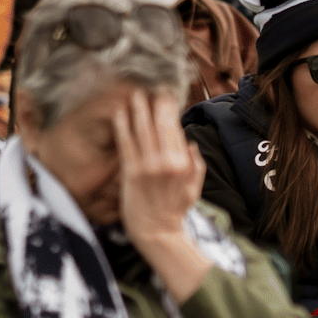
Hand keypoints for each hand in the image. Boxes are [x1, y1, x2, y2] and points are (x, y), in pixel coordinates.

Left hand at [113, 92, 210, 304]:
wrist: (156, 231)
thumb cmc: (175, 209)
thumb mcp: (195, 187)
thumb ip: (196, 164)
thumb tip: (191, 143)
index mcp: (184, 163)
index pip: (176, 129)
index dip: (171, 110)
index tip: (167, 95)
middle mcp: (167, 162)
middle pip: (160, 126)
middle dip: (155, 104)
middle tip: (151, 86)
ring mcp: (148, 167)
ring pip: (143, 131)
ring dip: (138, 110)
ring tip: (134, 93)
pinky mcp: (131, 173)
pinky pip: (126, 144)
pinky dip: (123, 127)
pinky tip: (120, 114)